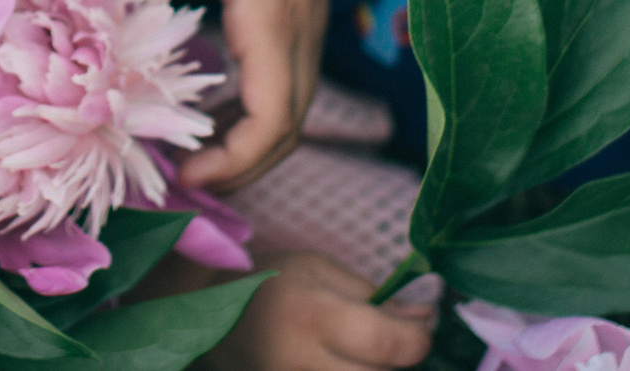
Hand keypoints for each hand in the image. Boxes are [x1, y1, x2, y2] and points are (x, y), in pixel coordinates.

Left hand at [126, 0, 334, 191]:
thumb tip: (94, 15)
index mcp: (273, 20)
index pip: (269, 124)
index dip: (232, 164)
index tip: (183, 173)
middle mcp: (302, 30)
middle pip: (288, 129)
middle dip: (242, 165)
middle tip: (185, 174)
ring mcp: (312, 17)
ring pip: (293, 103)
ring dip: (250, 134)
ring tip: (195, 143)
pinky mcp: (308, 0)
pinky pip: (289, 73)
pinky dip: (257, 99)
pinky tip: (215, 89)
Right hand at [202, 252, 436, 370]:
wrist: (203, 314)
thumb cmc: (266, 281)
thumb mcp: (317, 269)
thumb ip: (372, 296)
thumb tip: (426, 318)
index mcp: (312, 315)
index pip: (391, 346)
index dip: (418, 340)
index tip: (419, 328)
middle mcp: (301, 362)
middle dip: (394, 360)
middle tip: (385, 339)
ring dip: (369, 370)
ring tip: (358, 351)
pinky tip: (340, 362)